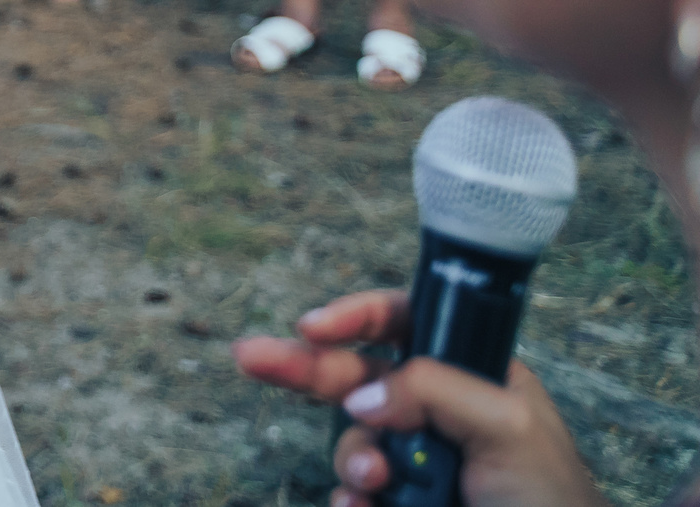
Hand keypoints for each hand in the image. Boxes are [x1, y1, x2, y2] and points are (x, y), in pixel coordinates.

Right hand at [233, 291, 608, 506]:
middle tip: (251, 357)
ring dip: (353, 458)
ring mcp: (417, 462)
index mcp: (473, 376)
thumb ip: (433, 389)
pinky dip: (349, 500)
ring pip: (351, 438)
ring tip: (375, 484)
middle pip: (356, 374)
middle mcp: (438, 413)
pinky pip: (351, 492)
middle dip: (304, 367)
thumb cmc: (553, 501)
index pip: (404, 324)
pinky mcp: (401, 503)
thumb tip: (363, 396)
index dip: (356, 316)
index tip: (313, 325)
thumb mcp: (509, 425)